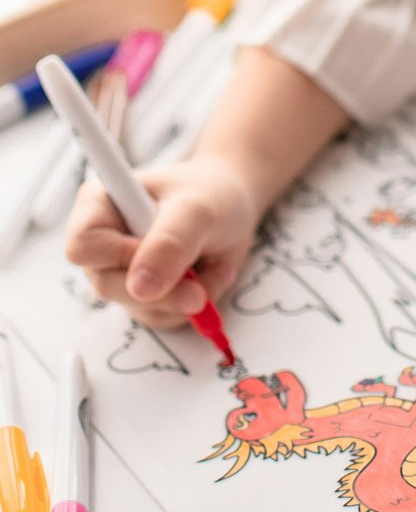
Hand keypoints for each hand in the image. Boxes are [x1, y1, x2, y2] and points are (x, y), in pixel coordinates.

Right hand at [64, 156, 257, 329]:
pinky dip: (192, 304)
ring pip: (139, 308)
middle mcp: (105, 242)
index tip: (163, 252)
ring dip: (183, 296)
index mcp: (100, 205)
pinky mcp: (146, 294)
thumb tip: (141, 287)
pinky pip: (162, 318)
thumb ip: (169, 243)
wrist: (235, 206)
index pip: (83, 246)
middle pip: (109, 285)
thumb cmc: (211, 193)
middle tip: (198, 277)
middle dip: (162, 288)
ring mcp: (123, 272)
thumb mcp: (197, 211)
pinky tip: (206, 275)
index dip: (121, 258)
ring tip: (208, 262)